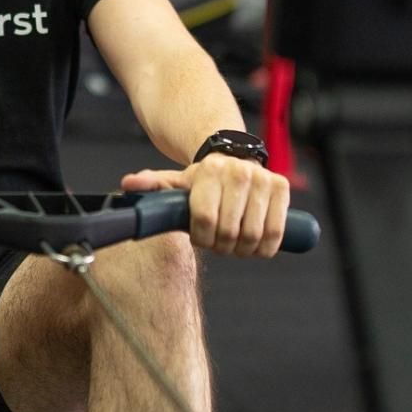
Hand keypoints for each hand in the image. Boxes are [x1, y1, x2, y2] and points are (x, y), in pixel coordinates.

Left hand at [121, 155, 289, 257]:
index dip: (202, 237)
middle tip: (218, 242)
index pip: (205, 219)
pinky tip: (255, 245)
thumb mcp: (176, 182)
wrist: (234, 162)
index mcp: (210, 170)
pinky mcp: (282, 188)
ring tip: (234, 243)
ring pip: (253, 236)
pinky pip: (276, 233)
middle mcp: (239, 171)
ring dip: (242, 249)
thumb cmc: (202, 181)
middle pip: (229, 232)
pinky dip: (265, 248)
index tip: (201, 236)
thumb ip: (153, 185)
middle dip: (221, 245)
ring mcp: (263, 179)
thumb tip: (128, 185)